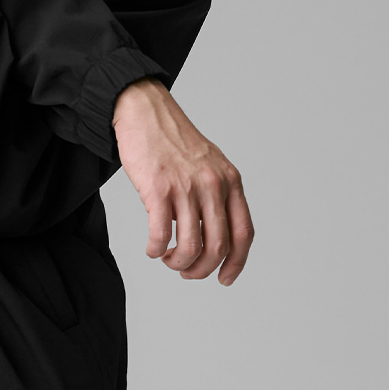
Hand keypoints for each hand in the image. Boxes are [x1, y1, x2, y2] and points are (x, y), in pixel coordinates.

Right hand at [113, 79, 253, 285]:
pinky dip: (155, 250)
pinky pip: (160, 234)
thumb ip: (217, 193)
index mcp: (230, 180)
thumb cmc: (172, 138)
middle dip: (201, 269)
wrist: (145, 111)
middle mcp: (212, 185)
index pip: (243, 233)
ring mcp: (186, 187)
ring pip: (189, 246)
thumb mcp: (209, 162)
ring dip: (177, 262)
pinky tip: (151, 249)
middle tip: (186, 271)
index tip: (225, 278)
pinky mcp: (158, 189)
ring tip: (167, 259)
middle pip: (217, 246)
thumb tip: (211, 234)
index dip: (236, 263)